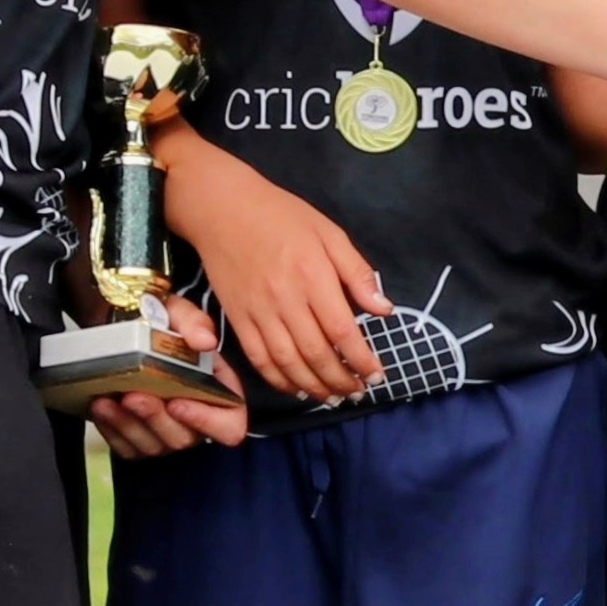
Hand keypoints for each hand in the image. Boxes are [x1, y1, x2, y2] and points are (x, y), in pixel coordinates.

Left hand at [87, 288, 251, 455]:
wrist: (121, 326)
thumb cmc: (159, 322)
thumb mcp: (178, 312)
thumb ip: (194, 322)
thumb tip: (205, 341)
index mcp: (218, 393)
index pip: (230, 425)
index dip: (208, 422)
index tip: (178, 402)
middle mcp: (195, 420)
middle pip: (184, 438)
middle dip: (155, 419)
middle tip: (133, 395)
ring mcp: (166, 434)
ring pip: (152, 445)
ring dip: (128, 425)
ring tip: (107, 400)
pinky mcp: (137, 441)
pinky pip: (127, 447)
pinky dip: (111, 430)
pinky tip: (99, 407)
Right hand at [173, 161, 385, 402]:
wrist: (221, 208)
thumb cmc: (280, 215)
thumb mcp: (329, 232)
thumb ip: (357, 272)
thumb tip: (384, 310)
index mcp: (312, 275)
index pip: (342, 330)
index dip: (361, 359)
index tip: (376, 375)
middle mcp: (284, 298)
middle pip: (316, 353)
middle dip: (341, 380)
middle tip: (358, 391)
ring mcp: (257, 311)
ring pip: (288, 363)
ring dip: (313, 387)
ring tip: (333, 397)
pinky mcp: (236, 318)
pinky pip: (259, 359)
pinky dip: (279, 380)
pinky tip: (297, 389)